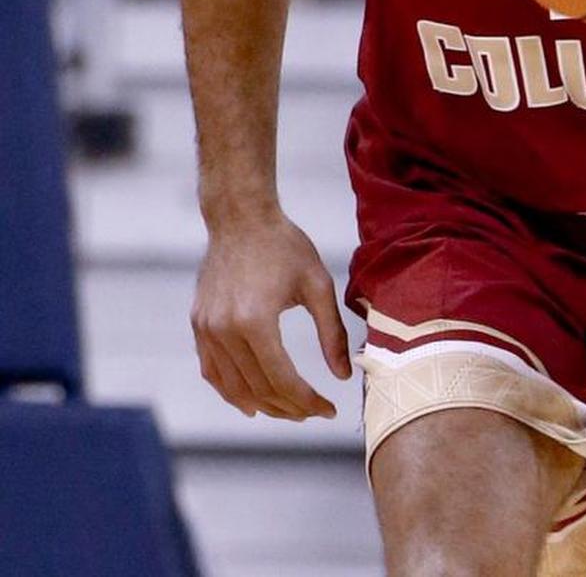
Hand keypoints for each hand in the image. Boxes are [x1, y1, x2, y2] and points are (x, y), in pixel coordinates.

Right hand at [191, 211, 352, 420]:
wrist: (241, 218)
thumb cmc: (284, 246)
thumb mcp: (317, 285)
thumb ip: (331, 333)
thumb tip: (343, 376)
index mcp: (255, 321)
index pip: (282, 380)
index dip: (307, 402)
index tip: (329, 410)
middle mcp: (224, 330)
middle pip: (258, 389)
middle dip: (289, 408)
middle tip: (314, 412)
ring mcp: (206, 330)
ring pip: (234, 387)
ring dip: (263, 405)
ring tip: (289, 410)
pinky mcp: (198, 325)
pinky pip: (212, 371)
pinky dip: (232, 391)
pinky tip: (251, 402)